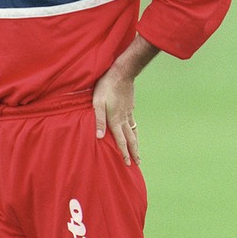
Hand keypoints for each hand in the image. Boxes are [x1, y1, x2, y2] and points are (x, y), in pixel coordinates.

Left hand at [92, 35, 157, 165]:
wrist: (121, 73)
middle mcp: (124, 119)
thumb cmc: (105, 87)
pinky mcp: (130, 107)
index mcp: (115, 120)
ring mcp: (129, 113)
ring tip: (139, 152)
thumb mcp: (97, 103)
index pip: (121, 141)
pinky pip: (133, 123)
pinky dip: (135, 131)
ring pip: (134, 131)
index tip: (128, 164)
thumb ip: (98, 120)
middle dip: (134, 152)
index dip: (124, 153)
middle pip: (131, 139)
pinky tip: (135, 131)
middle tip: (138, 163)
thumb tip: (98, 137)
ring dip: (137, 143)